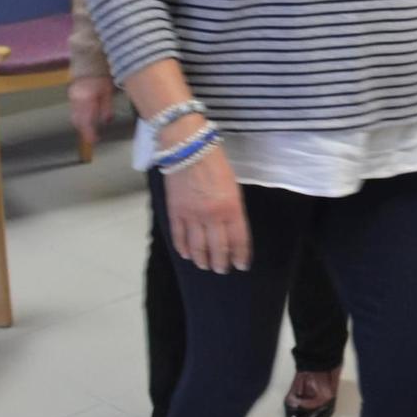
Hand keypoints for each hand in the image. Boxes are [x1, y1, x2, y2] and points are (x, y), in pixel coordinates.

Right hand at [67, 77, 116, 144]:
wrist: (89, 61)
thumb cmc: (101, 75)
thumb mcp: (108, 92)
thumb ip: (106, 107)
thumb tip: (106, 121)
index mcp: (86, 99)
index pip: (86, 121)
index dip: (89, 133)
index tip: (94, 140)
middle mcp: (76, 99)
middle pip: (78, 121)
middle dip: (84, 130)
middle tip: (92, 137)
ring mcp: (72, 97)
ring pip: (74, 116)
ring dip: (81, 124)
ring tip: (90, 130)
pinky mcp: (71, 95)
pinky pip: (74, 110)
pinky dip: (79, 116)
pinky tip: (86, 118)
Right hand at [163, 131, 249, 273]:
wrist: (187, 147)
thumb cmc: (215, 161)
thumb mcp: (233, 185)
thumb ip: (233, 209)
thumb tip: (232, 228)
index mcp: (231, 208)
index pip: (238, 240)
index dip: (240, 256)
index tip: (241, 265)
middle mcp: (212, 216)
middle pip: (218, 248)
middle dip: (221, 263)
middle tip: (223, 269)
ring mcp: (191, 216)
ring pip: (198, 247)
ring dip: (203, 260)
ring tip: (206, 266)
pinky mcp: (175, 212)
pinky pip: (179, 237)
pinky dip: (183, 249)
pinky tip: (188, 255)